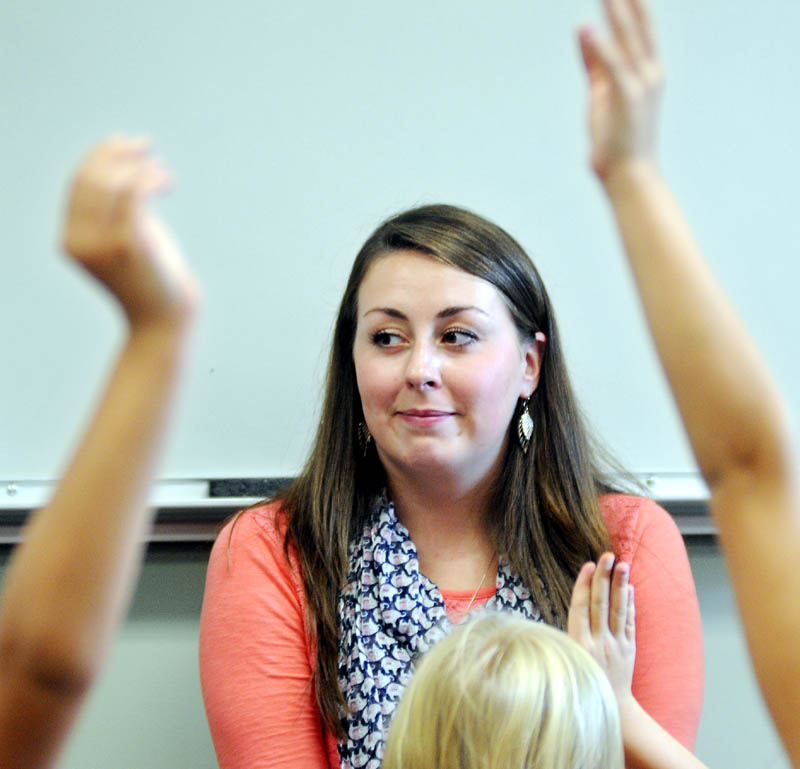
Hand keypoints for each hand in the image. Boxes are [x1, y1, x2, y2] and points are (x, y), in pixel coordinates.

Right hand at [61, 136, 198, 326]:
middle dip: (118, 152)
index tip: (127, 144)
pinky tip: (166, 182)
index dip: (100, 155)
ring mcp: (102, 243)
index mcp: (70, 240)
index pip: (78, 183)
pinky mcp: (130, 244)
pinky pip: (135, 193)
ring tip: (163, 174)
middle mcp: (79, 241)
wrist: (163, 320)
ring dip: (140, 166)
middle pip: (92, 177)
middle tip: (146, 146)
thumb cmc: (151, 281)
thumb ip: (116, 213)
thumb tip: (128, 167)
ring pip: (112, 181)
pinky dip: (151, 177)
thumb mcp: (125, 242)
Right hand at [567, 552, 635, 701]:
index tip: (588, 565)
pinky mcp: (629, 650)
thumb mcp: (568, 656)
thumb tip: (578, 601)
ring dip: (620, 585)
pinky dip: (630, 604)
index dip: (583, 585)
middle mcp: (598, 643)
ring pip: (618, 611)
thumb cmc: (582, 679)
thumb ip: (574, 630)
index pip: (580, 607)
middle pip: (600, 604)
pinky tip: (630, 588)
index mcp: (578, 643)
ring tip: (623, 564)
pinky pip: (630, 623)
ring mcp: (616, 646)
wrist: (610, 709)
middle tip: (607, 555)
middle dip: (603, 578)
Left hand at [577, 0, 662, 181]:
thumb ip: (595, 60)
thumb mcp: (603, 91)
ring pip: (627, 39)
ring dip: (615, 11)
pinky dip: (599, 47)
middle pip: (639, 24)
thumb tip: (583, 30)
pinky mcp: (626, 98)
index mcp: (647, 70)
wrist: (630, 174)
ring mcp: (640, 84)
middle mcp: (649, 72)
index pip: (641, 24)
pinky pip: (611, 66)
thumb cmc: (617, 138)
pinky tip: (586, 28)